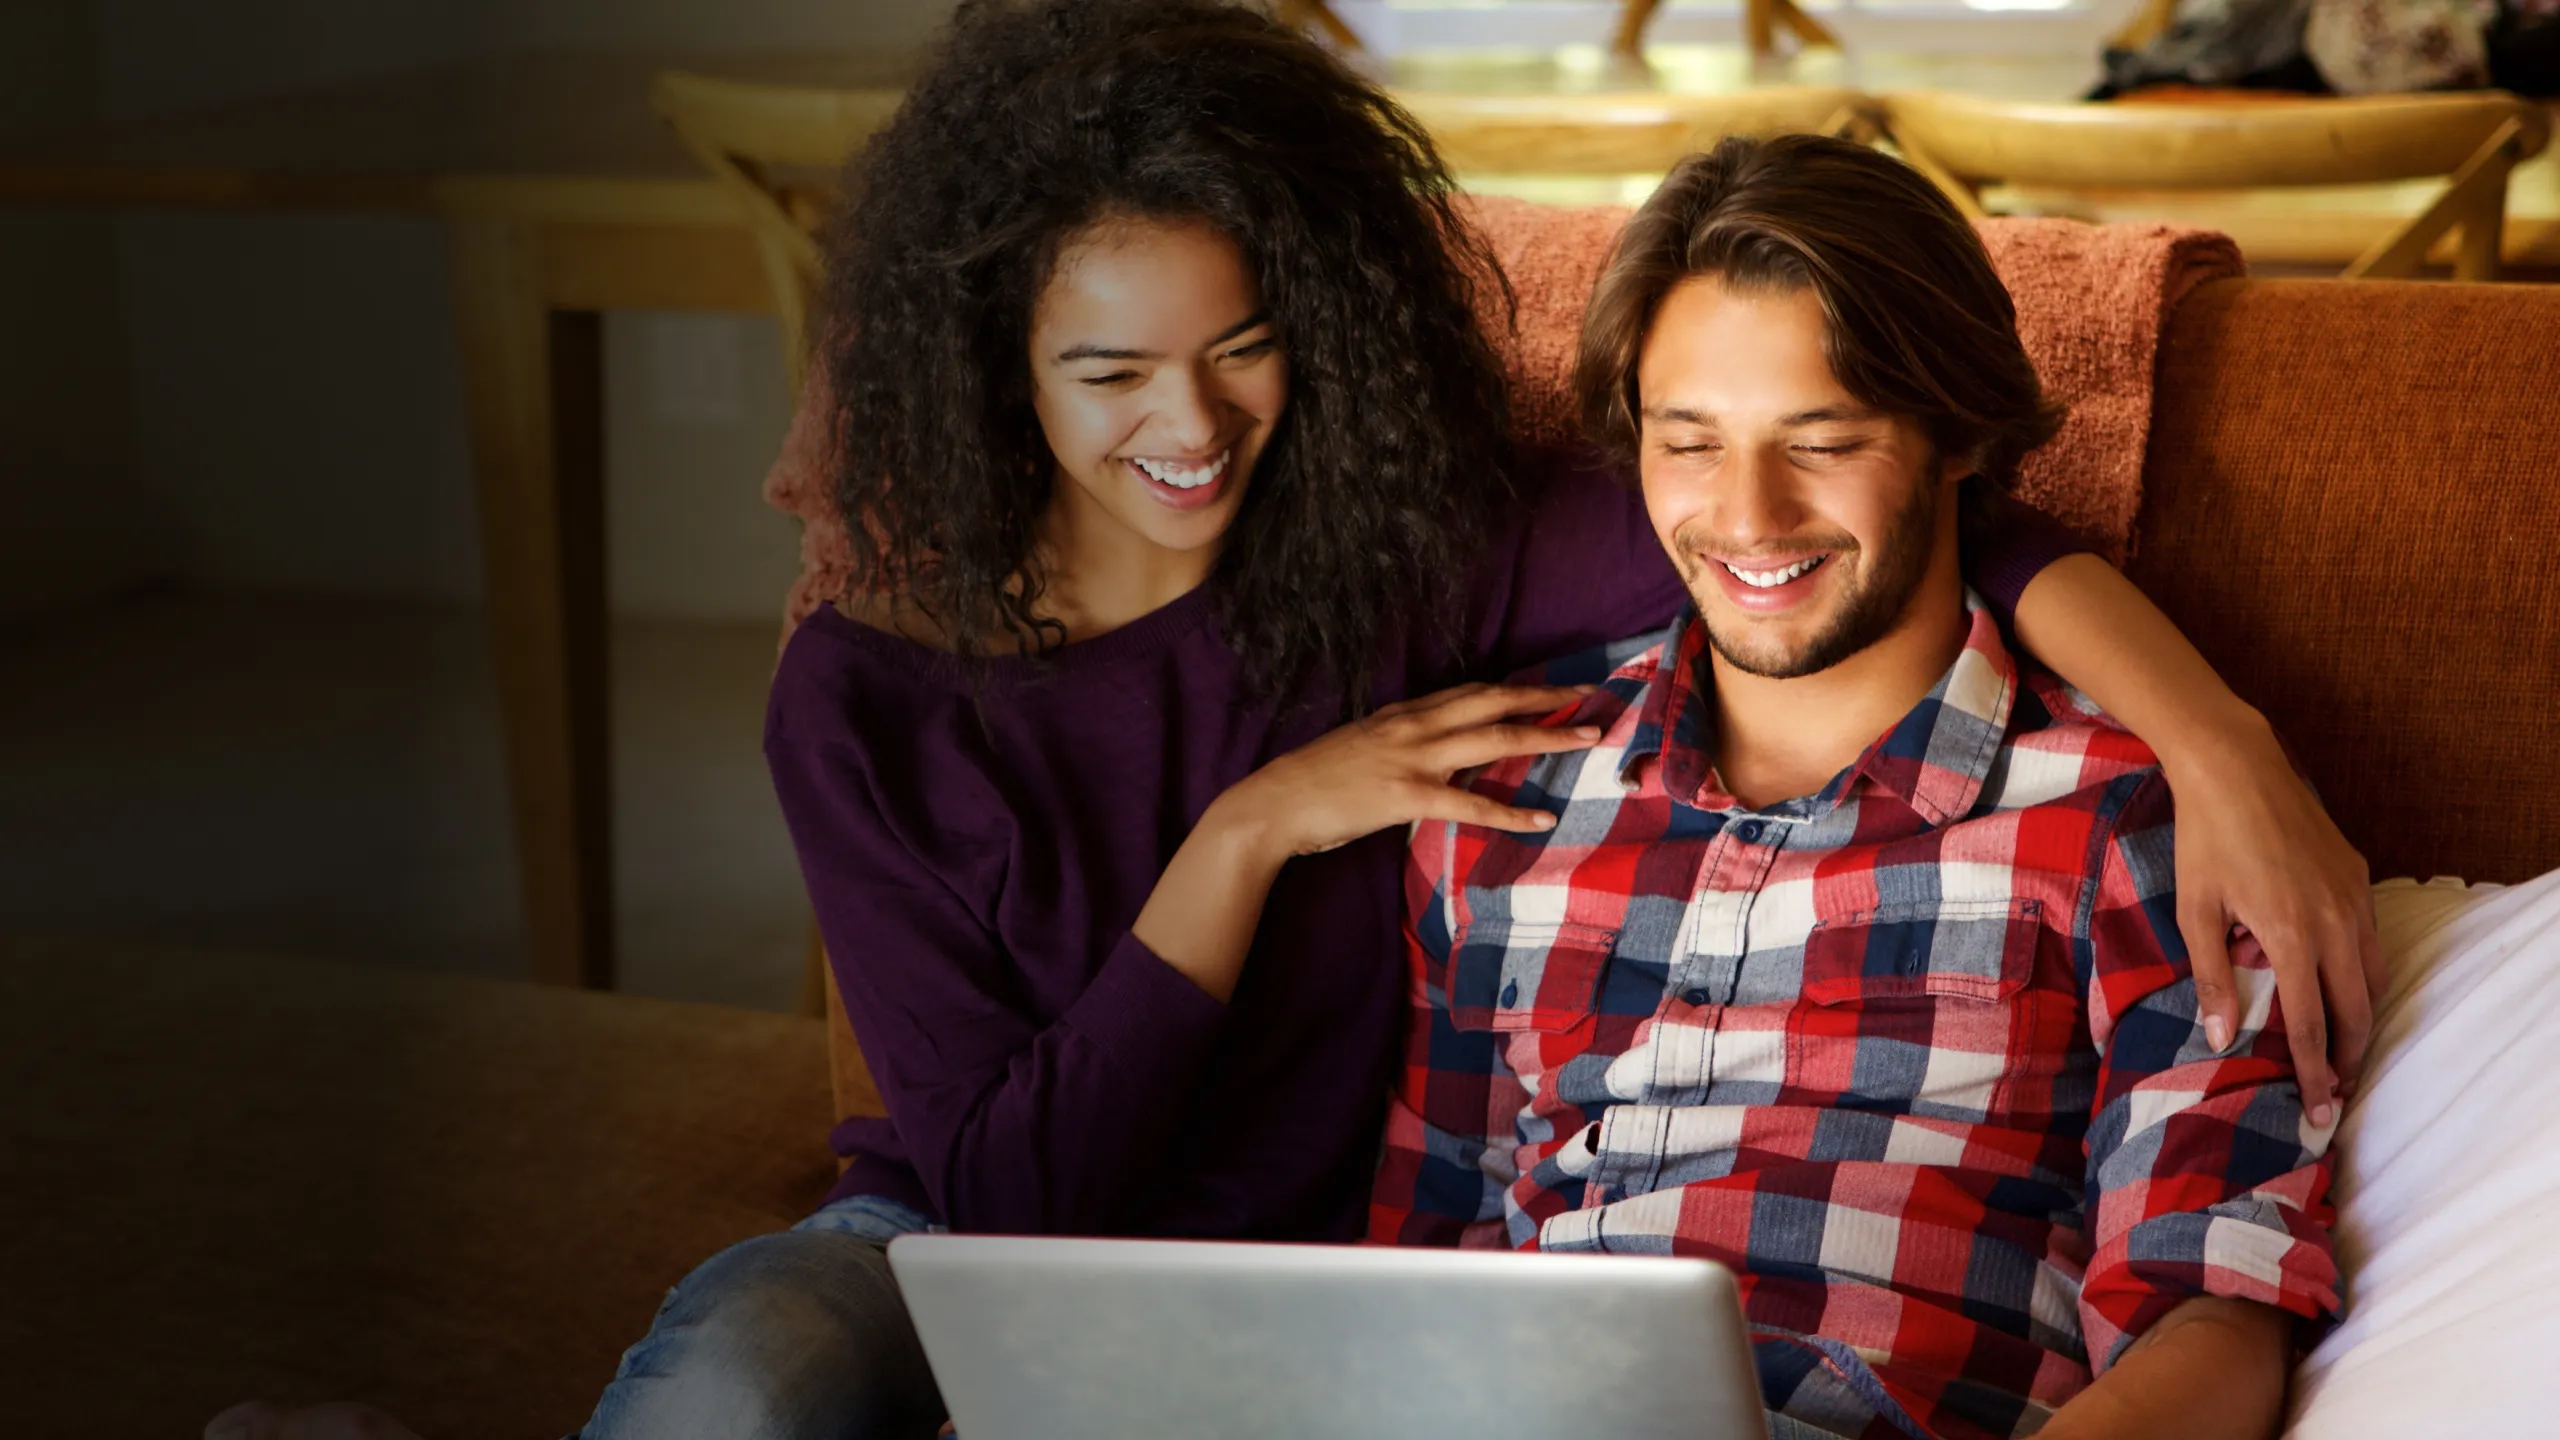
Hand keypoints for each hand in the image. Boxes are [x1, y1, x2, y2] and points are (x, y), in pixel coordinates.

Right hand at [1217, 682, 1603, 862]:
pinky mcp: (1408, 794)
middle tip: (1590, 695)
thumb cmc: (1313, 782)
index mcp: (1402, 714)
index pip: (1470, 692)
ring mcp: (1412, 757)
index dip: (1514, 688)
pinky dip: (1510, 811)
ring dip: (1547, 737)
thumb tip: (1430, 750)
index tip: (1551, 686)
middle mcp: (1413, 725)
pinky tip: (1542, 819)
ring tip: (1587, 738)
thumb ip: (1398, 742)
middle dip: (1545, 697)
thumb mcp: (1360, 746)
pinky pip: (1471, 802)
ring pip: (1494, 738)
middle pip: (1492, 701)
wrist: (1274, 803)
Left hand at [2162, 716, 2383, 1126]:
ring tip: (2340, 1049)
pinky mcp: (2358, 875)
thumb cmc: (2205, 840)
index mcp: (2292, 936)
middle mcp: (2335, 922)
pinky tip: (2340, 985)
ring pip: (2373, 976)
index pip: (2311, 1023)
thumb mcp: (2196, 912)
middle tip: (2334, 1091)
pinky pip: (2371, 938)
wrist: (2236, 768)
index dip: (2314, 1072)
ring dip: (2361, 1017)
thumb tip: (2220, 1037)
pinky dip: (2361, 973)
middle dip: (2348, 1056)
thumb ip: (2210, 977)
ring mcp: (2354, 896)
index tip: (2319, 1110)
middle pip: (2357, 1009)